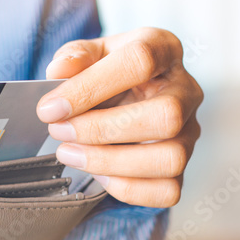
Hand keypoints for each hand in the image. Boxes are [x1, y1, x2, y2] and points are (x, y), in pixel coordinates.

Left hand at [37, 27, 202, 207]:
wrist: (127, 97)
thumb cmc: (109, 74)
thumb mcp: (90, 53)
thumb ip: (75, 56)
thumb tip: (59, 69)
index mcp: (164, 49)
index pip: (140, 61)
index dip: (91, 87)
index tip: (50, 108)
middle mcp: (186, 91)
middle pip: (166, 116)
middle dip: (103, 130)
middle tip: (59, 132)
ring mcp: (190, 132)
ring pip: (170, 158)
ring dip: (111, 162)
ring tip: (70, 154)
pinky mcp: (183, 167)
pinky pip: (167, 190)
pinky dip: (127, 188)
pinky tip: (98, 173)